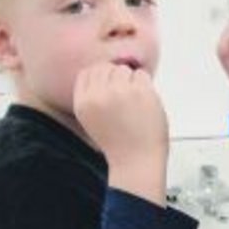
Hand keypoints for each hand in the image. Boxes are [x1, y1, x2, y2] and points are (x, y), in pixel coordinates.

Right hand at [73, 62, 168, 201]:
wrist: (136, 160)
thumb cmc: (119, 143)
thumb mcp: (92, 119)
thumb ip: (93, 96)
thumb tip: (103, 71)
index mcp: (83, 103)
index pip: (87, 72)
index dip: (100, 75)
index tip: (110, 84)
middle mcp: (98, 95)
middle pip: (106, 67)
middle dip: (116, 77)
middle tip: (125, 96)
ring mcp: (120, 92)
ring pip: (124, 69)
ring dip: (132, 80)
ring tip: (134, 102)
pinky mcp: (140, 92)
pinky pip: (142, 74)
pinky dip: (145, 85)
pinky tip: (144, 102)